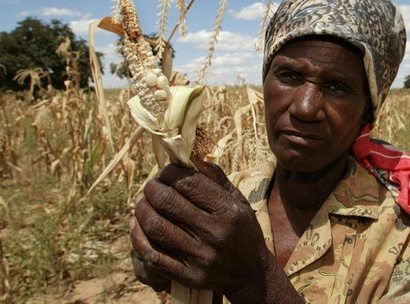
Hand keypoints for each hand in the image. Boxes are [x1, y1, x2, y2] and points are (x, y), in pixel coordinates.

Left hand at [129, 161, 299, 301]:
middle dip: (151, 189)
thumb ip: (215, 178)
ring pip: (155, 227)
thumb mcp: (238, 200)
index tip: (165, 172)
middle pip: (167, 202)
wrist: (251, 273)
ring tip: (141, 204)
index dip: (169, 173)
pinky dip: (138, 239)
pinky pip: (153, 256)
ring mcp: (201, 257)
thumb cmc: (242, 230)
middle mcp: (215, 233)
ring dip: (141, 211)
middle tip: (150, 186)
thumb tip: (190, 155)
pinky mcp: (189, 275)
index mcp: (228, 210)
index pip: (188, 183)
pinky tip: (138, 228)